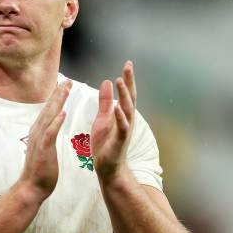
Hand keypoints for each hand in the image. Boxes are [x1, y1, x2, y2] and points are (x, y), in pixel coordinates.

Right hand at [19, 79, 71, 201]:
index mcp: (39, 132)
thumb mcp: (44, 149)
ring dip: (57, 102)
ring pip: (49, 116)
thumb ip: (47, 137)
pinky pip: (50, 133)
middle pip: (49, 109)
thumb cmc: (40, 171)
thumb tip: (51, 128)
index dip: (57, 97)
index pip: (49, 111)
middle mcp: (37, 132)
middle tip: (69, 81)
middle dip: (58, 94)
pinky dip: (55, 122)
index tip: (65, 86)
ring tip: (66, 89)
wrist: (31, 187)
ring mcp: (39, 140)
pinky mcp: (43, 149)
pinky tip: (62, 113)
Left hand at [90, 61, 135, 182]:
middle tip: (128, 66)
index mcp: (122, 115)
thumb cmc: (105, 145)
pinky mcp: (119, 142)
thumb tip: (107, 82)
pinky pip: (122, 128)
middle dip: (129, 82)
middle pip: (130, 98)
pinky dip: (121, 117)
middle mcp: (127, 120)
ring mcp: (124, 131)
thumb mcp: (102, 119)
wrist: (107, 169)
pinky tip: (118, 108)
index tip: (128, 63)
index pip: (126, 94)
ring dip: (124, 96)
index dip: (127, 79)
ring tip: (120, 81)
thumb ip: (105, 102)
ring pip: (127, 110)